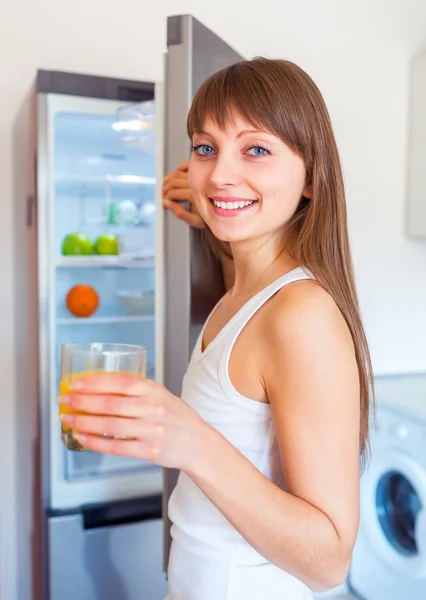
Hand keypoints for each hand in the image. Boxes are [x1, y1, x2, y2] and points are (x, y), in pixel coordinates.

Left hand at [58, 373, 206, 470]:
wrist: (198, 443)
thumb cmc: (176, 417)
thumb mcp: (161, 395)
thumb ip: (136, 391)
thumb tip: (98, 386)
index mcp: (154, 391)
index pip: (121, 383)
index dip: (96, 382)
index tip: (76, 383)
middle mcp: (153, 409)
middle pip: (112, 404)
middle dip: (84, 402)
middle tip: (65, 400)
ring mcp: (151, 431)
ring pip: (111, 426)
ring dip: (85, 422)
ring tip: (69, 419)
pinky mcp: (148, 451)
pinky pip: (116, 446)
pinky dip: (95, 442)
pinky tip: (82, 438)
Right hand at [162, 160, 203, 228]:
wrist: (222, 210)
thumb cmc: (209, 216)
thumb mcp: (194, 220)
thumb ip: (180, 213)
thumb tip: (166, 203)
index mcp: (195, 196)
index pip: (174, 193)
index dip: (165, 197)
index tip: (163, 201)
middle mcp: (197, 183)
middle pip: (174, 182)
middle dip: (165, 189)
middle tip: (163, 194)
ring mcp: (199, 176)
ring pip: (178, 173)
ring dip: (168, 179)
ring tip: (166, 186)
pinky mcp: (202, 170)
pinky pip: (187, 165)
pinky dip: (179, 168)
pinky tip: (176, 173)